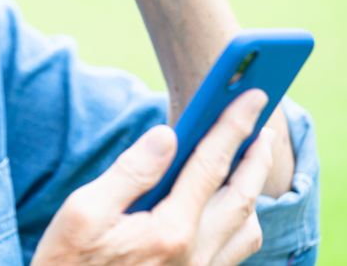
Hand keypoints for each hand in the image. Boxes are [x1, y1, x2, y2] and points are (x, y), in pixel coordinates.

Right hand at [30, 90, 274, 265]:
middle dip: (256, 155)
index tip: (252, 96)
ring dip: (255, 192)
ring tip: (248, 165)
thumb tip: (166, 137)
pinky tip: (227, 211)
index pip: (210, 166)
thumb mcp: (82, 213)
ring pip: (247, 229)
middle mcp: (195, 256)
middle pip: (243, 196)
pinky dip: (242, 223)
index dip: (233, 126)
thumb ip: (130, 173)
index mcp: (169, 231)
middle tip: (263, 124)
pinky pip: (234, 252)